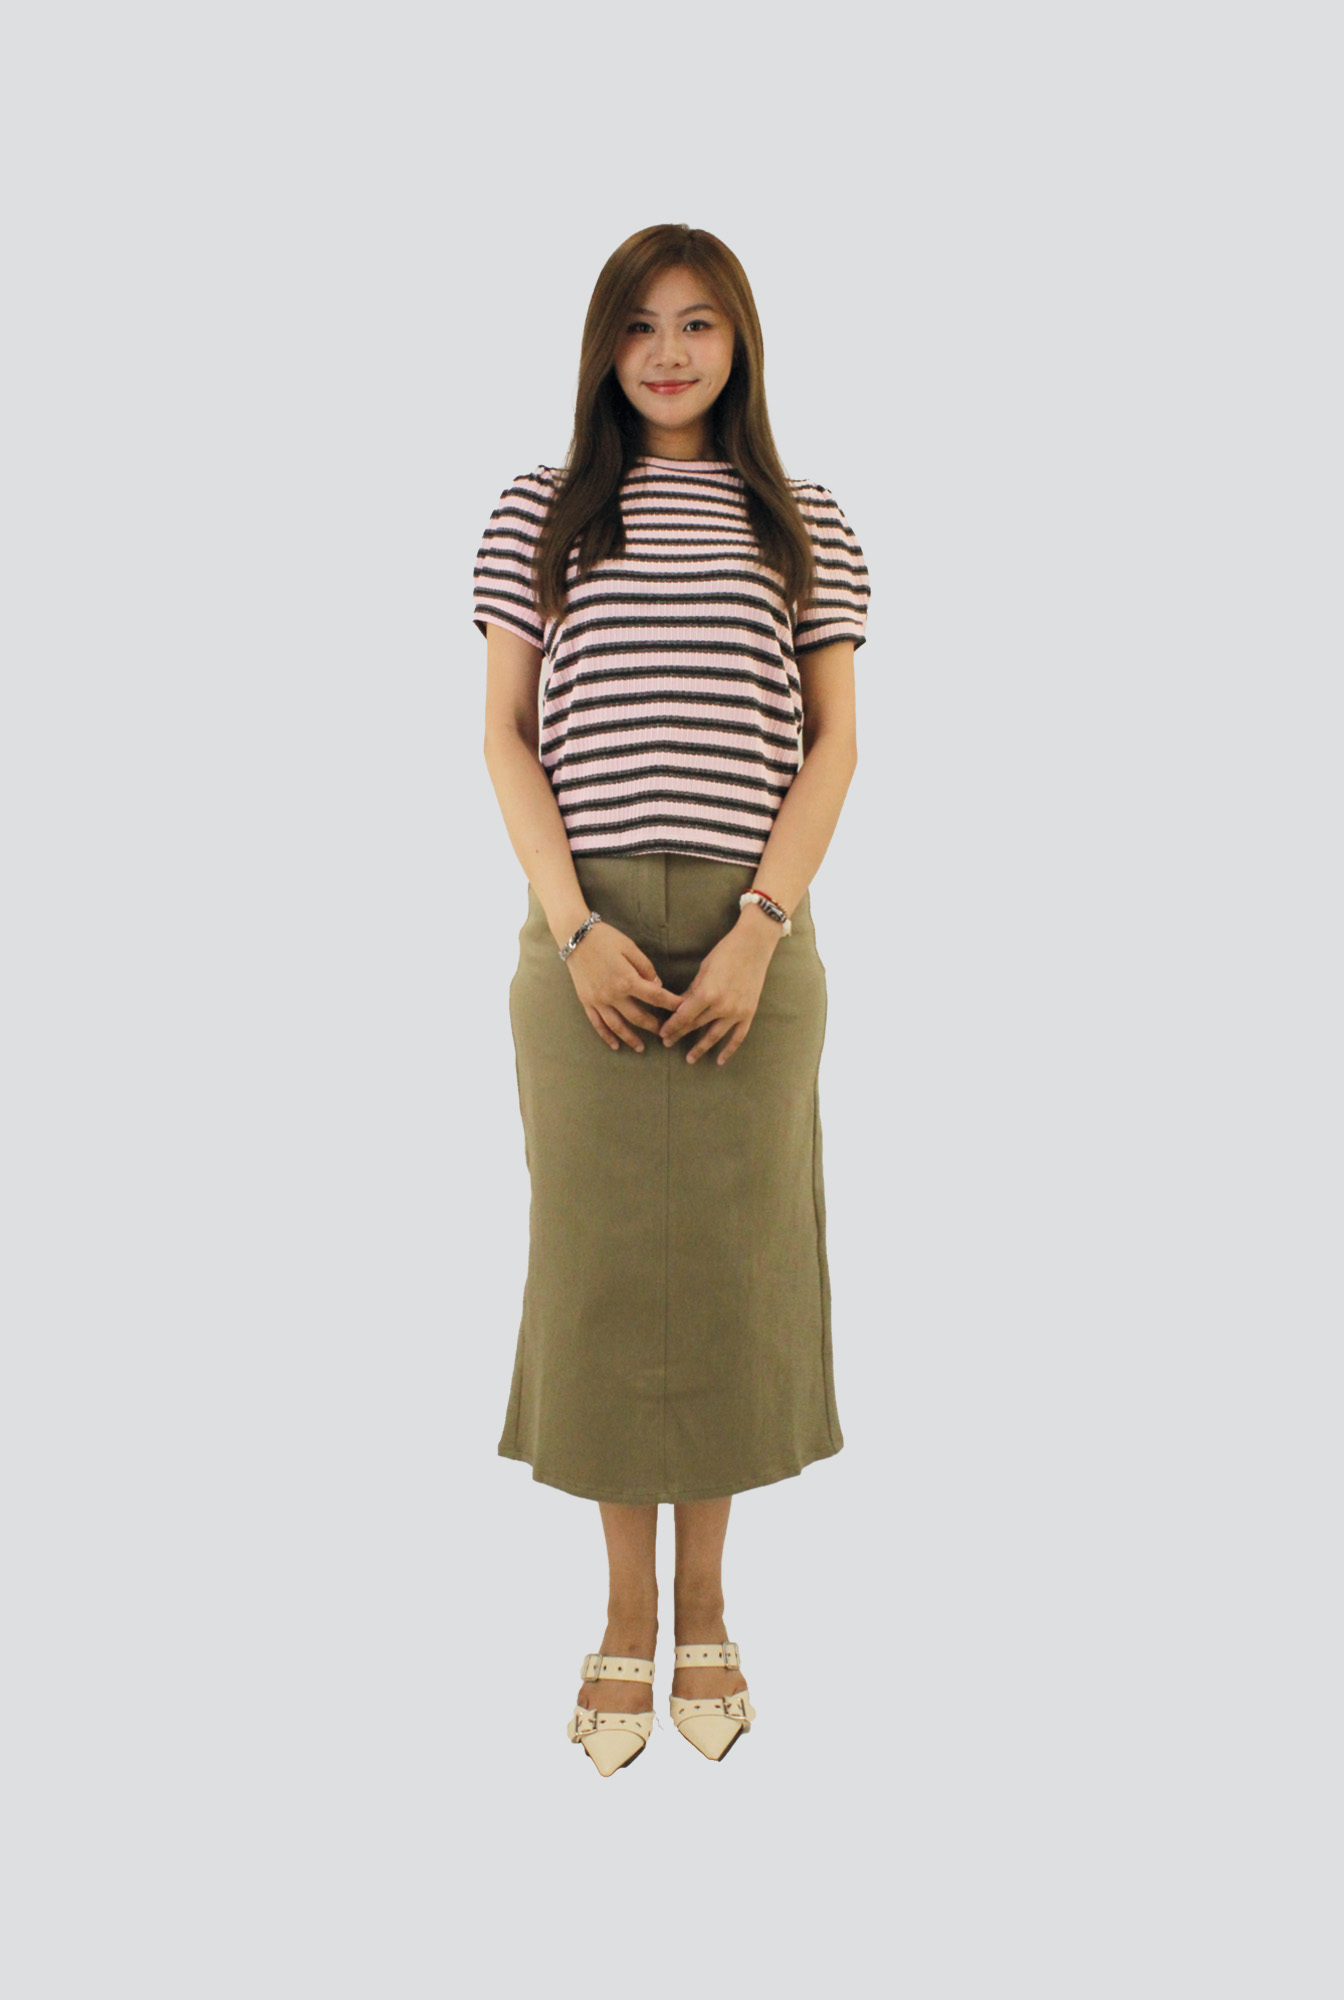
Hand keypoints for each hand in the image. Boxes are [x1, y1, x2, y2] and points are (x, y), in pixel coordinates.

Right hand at [564, 921, 683, 1052]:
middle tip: (666, 1033)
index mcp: (627, 980)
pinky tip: (615, 1045)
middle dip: (654, 1026)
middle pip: (638, 1017)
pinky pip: (597, 1024)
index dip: (671, 1004)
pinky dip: (606, 1036)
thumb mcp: (630, 947)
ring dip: (630, 1039)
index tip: (683, 1011)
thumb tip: (657, 985)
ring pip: (617, 1026)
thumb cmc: (605, 939)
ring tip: (641, 1048)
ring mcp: (598, 1001)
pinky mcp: (586, 1002)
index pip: (655, 997)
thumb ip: (646, 967)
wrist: (575, 937)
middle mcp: (613, 995)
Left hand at [658, 912, 780, 1065]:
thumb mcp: (703, 970)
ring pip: (715, 1036)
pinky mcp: (749, 1013)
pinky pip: (738, 1037)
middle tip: (667, 1043)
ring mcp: (737, 1012)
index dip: (671, 1027)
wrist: (754, 945)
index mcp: (707, 993)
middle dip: (680, 1035)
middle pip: (696, 1026)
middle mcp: (721, 1007)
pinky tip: (720, 1061)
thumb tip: (680, 1007)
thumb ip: (692, 992)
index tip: (662, 1034)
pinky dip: (729, 1050)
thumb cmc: (725, 952)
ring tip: (690, 1059)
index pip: (683, 1016)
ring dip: (701, 1048)